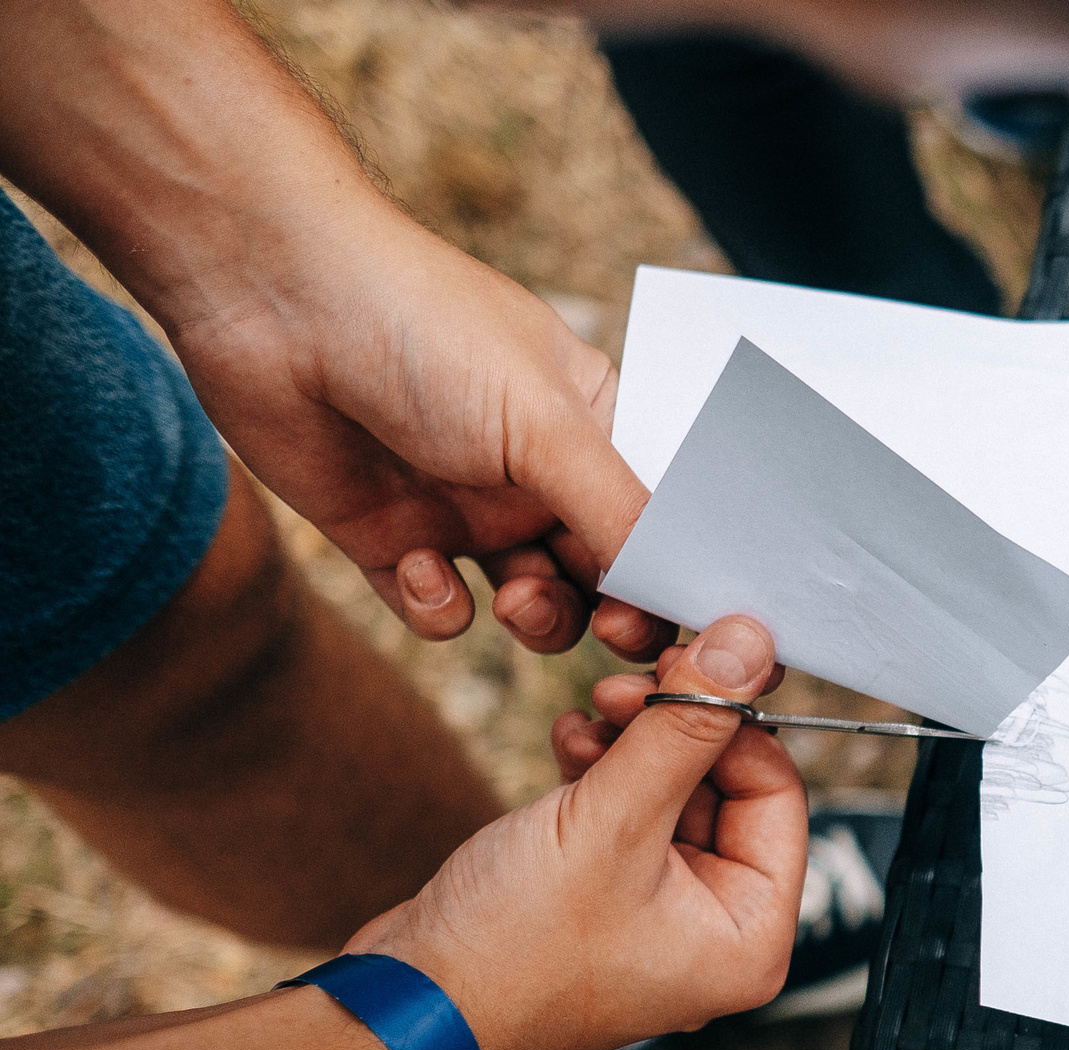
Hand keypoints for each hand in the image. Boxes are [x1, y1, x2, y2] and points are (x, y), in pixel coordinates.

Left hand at [166, 201, 675, 659]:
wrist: (270, 296)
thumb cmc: (425, 329)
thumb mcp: (546, 423)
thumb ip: (620, 513)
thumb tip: (687, 594)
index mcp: (593, 429)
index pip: (661, 522)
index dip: (680, 574)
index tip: (690, 612)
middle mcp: (538, 475)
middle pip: (607, 578)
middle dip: (615, 609)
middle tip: (614, 626)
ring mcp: (465, 510)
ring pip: (534, 607)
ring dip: (537, 617)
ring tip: (515, 597)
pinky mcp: (390, 539)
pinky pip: (439, 611)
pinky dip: (438, 607)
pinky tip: (418, 566)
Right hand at [346, 616, 804, 1049]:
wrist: (406, 1009)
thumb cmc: (513, 946)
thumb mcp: (611, 820)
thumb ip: (685, 727)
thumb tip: (748, 645)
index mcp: (751, 937)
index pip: (778, 796)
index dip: (734, 724)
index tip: (686, 663)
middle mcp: (716, 933)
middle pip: (726, 790)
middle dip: (675, 728)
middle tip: (623, 682)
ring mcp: (658, 915)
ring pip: (672, 793)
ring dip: (633, 742)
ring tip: (587, 716)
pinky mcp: (604, 896)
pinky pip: (626, 814)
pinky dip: (602, 771)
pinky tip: (566, 743)